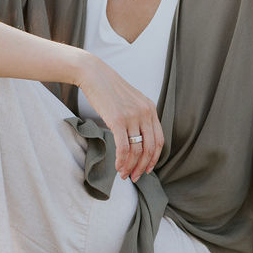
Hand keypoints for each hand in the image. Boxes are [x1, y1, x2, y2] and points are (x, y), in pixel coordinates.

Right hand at [75, 54, 163, 181]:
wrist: (94, 74)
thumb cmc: (109, 89)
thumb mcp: (131, 101)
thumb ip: (138, 116)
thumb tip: (137, 138)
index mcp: (150, 109)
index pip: (159, 140)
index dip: (154, 158)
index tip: (148, 169)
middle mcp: (145, 113)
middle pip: (149, 148)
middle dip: (143, 166)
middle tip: (136, 177)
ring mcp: (132, 116)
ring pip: (136, 150)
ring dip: (131, 166)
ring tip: (124, 175)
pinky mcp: (117, 120)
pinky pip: (123, 147)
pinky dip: (122, 161)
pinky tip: (118, 167)